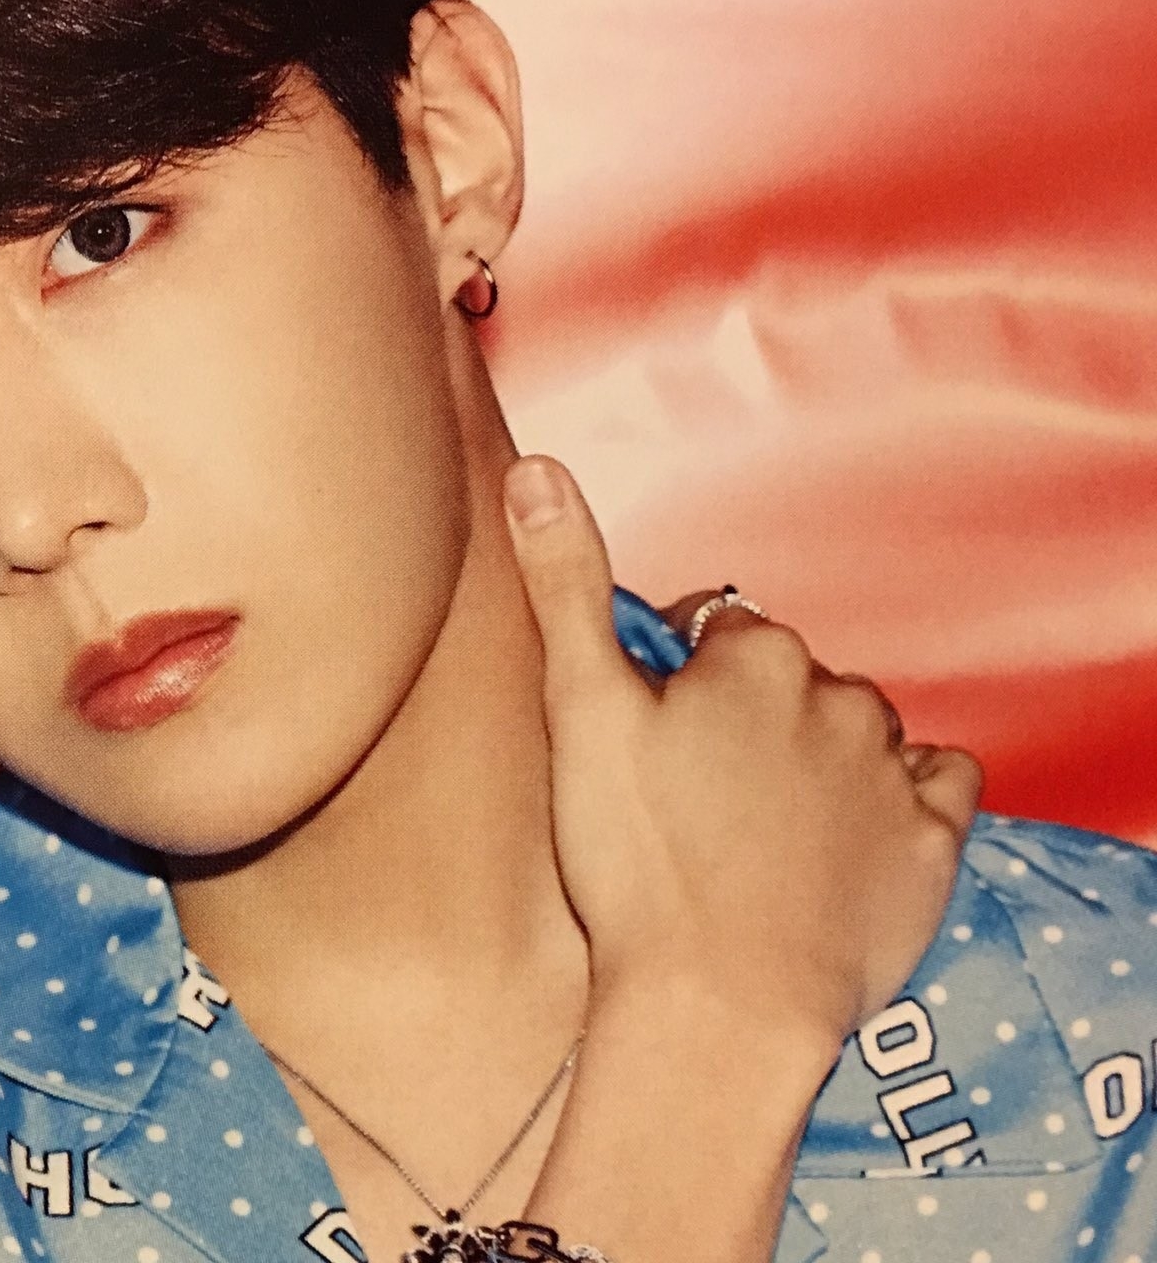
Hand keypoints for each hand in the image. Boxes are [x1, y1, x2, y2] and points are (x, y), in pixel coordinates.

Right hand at [502, 454, 981, 1048]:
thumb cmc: (636, 862)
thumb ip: (565, 584)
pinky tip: (853, 830)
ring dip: (821, 753)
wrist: (721, 1007)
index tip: (649, 738)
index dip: (679, 679)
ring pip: (861, 729)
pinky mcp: (932, 847)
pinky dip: (905, 792)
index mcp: (754, 658)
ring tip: (760, 823)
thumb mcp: (579, 712)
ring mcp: (892, 775)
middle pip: (790, 680)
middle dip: (751, 715)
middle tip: (694, 791)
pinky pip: (939, 786)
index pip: (718, 630)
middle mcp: (839, 697)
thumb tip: (536, 469)